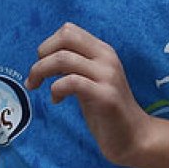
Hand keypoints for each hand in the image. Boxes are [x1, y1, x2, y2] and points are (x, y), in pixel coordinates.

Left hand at [26, 23, 156, 167]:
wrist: (133, 136)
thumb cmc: (105, 110)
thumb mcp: (90, 80)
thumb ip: (74, 66)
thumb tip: (44, 58)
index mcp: (103, 51)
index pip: (69, 30)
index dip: (48, 45)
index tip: (42, 64)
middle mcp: (107, 58)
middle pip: (65, 37)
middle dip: (42, 54)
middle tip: (35, 75)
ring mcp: (107, 76)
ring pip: (63, 59)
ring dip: (40, 72)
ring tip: (36, 87)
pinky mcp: (105, 96)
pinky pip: (71, 82)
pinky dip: (56, 89)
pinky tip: (57, 100)